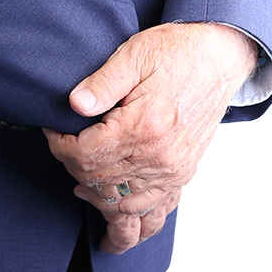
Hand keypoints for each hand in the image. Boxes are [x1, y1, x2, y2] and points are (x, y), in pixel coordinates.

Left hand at [43, 23, 256, 253]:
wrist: (219, 57)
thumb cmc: (178, 52)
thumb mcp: (135, 54)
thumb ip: (103, 81)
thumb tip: (74, 104)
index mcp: (143, 127)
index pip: (87, 155)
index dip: (61, 146)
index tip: (52, 132)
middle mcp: (160, 157)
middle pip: (101, 183)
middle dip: (74, 170)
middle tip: (63, 151)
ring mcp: (173, 170)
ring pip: (126, 207)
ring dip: (99, 203)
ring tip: (80, 192)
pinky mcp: (182, 173)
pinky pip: (157, 211)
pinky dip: (135, 220)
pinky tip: (118, 216)